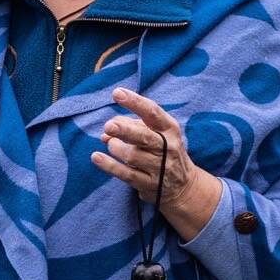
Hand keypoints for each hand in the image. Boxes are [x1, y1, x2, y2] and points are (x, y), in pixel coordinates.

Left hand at [91, 87, 221, 239]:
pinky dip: (109, 166)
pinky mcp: (150, 185)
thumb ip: (132, 125)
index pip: (152, 112)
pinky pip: (127, 174)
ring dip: (115, 148)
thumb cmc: (163, 150)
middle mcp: (168, 147)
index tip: (116, 93)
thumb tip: (106, 130)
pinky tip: (96, 157)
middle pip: (145, 137)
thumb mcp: (156, 133)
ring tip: (111, 144)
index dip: (134, 102)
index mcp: (169, 128)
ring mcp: (160, 168)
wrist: (183, 186)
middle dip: (125, 130)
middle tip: (108, 126)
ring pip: (132, 156)